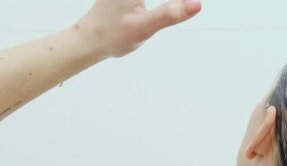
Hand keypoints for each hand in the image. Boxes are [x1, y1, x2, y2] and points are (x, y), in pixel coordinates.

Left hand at [75, 0, 202, 57]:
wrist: (90, 40)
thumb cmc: (113, 35)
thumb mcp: (145, 26)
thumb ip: (170, 14)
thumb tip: (196, 4)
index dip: (181, 1)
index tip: (193, 6)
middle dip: (174, 4)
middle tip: (187, 8)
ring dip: (170, 4)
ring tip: (181, 8)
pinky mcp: (127, 0)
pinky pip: (148, 0)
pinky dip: (164, 4)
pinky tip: (170, 7)